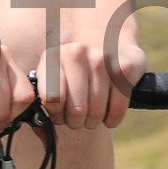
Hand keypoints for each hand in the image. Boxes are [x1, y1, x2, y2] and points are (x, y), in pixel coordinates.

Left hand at [36, 13, 146, 131]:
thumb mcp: (54, 73)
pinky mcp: (124, 69)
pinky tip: (108, 114)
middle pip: (76, 111)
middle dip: (76, 122)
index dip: (56, 113)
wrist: (108, 39)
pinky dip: (111, 120)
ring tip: (91, 115)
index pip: (51, 99)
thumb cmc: (75, 69)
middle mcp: (77, 54)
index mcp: (54, 57)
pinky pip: (116, 111)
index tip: (59, 112)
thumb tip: (45, 129)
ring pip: (96, 113)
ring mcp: (102, 60)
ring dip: (93, 122)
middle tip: (77, 118)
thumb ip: (43, 98)